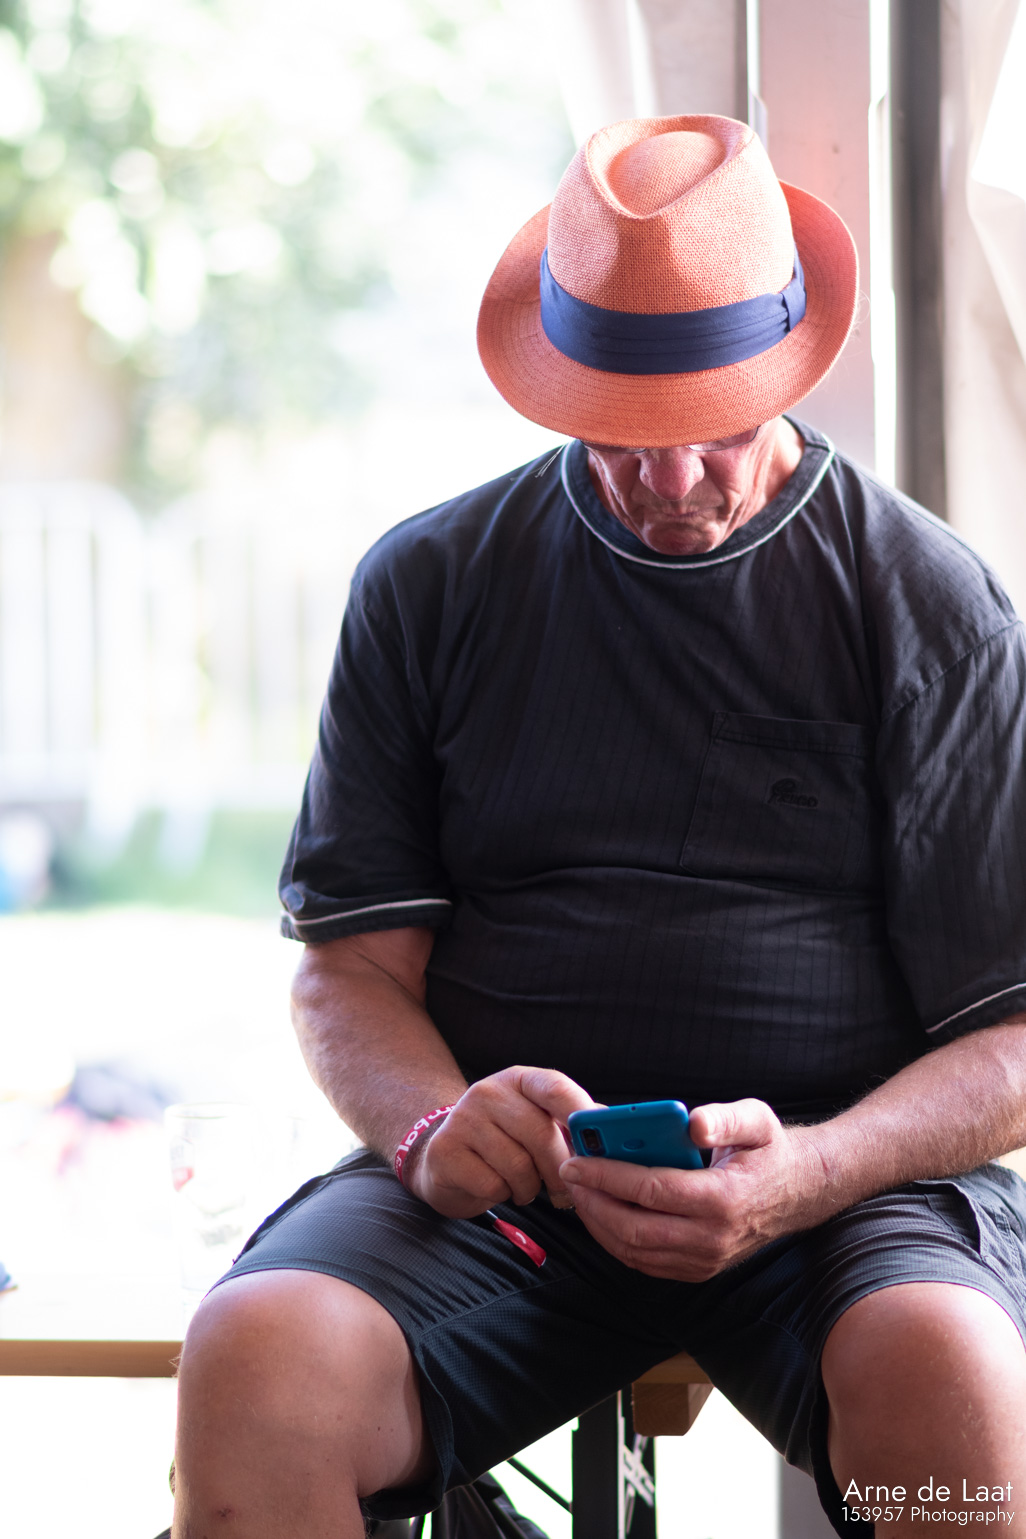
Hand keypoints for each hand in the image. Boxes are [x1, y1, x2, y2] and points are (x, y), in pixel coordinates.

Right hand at [407, 1066, 596, 1217]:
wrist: (445, 1157)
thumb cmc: (504, 1143)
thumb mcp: (536, 1123)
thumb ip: (571, 1126)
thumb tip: (616, 1133)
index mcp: (518, 1079)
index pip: (555, 1087)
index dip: (581, 1112)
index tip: (599, 1141)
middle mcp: (488, 1091)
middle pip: (540, 1133)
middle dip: (560, 1170)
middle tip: (566, 1192)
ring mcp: (463, 1119)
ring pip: (518, 1164)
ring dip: (530, 1188)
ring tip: (525, 1187)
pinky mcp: (446, 1151)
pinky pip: (492, 1184)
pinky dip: (503, 1195)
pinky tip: (499, 1188)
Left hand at [559, 1099, 826, 1280]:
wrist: (799, 1192)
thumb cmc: (770, 1149)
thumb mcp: (757, 1118)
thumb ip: (724, 1118)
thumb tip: (692, 1123)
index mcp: (724, 1199)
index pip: (652, 1191)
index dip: (608, 1175)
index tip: (576, 1161)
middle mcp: (713, 1238)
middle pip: (635, 1228)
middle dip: (594, 1201)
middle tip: (569, 1175)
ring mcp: (705, 1260)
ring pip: (635, 1251)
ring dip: (599, 1223)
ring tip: (579, 1192)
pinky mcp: (699, 1270)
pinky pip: (646, 1263)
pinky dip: (616, 1241)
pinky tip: (602, 1214)